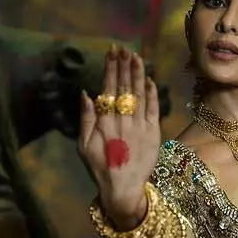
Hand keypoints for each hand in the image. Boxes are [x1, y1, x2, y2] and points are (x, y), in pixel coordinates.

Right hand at [78, 46, 160, 228]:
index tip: (112, 53)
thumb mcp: (83, 146)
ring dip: (138, 73)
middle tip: (124, 48)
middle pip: (125, 87)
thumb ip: (85, 118)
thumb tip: (86, 93)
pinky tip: (149, 79)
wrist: (123, 189)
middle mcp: (123, 121)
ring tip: (136, 57)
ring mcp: (140, 127)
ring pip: (140, 94)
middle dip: (124, 66)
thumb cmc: (99, 168)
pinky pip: (154, 108)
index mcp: (104, 123)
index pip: (108, 89)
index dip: (111, 69)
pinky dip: (152, 93)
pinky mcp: (153, 134)